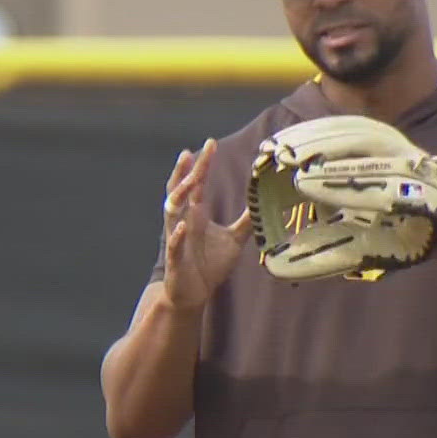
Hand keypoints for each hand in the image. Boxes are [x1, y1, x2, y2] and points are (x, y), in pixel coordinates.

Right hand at [160, 139, 255, 310]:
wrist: (194, 293)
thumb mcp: (234, 239)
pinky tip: (184, 225)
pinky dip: (178, 235)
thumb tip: (264, 202)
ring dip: (177, 197)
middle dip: (187, 172)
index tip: (209, 144)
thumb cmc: (209, 265)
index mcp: (196, 215)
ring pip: (171, 213)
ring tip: (189, 182)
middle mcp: (184, 222)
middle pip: (180, 191)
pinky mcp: (176, 260)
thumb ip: (246, 220)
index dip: (201, 165)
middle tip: (194, 152)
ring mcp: (177, 239)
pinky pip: (174, 245)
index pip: (196, 184)